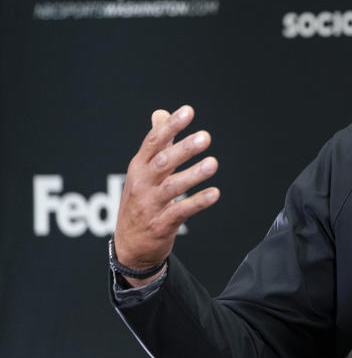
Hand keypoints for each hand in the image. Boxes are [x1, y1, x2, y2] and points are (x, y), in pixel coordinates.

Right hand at [114, 105, 219, 285]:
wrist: (130, 246)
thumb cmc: (140, 201)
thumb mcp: (142, 170)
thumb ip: (156, 143)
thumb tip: (161, 113)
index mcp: (139, 167)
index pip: (154, 142)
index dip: (171, 126)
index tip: (188, 111)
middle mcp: (142, 184)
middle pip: (163, 162)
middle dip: (184, 149)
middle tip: (206, 137)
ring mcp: (149, 205)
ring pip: (172, 187)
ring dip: (193, 175)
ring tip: (213, 163)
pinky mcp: (160, 224)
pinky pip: (180, 211)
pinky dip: (197, 202)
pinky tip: (215, 193)